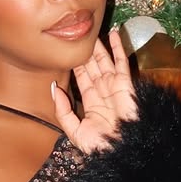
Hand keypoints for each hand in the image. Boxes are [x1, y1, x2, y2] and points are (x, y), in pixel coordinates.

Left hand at [51, 26, 137, 152]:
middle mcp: (104, 93)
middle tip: (79, 35)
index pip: (82, 80)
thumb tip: (54, 88)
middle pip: (92, 67)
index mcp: (92, 105)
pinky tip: (113, 34)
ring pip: (104, 61)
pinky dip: (117, 47)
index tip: (68, 52)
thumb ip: (63, 111)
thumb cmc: (102, 147)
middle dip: (86, 52)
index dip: (76, 66)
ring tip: (92, 30)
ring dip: (99, 47)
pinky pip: (121, 61)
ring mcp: (115, 87)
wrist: (123, 150)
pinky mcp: (126, 84)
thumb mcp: (75, 131)